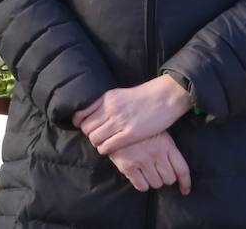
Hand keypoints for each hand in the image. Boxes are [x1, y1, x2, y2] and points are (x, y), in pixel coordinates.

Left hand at [74, 75, 192, 154]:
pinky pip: (109, 145)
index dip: (81, 125)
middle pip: (87, 128)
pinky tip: (109, 149)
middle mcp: (109, 109)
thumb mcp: (118, 95)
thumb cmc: (143, 97)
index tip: (86, 129)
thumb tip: (88, 114)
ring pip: (95, 138)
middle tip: (97, 138)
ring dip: (97, 144)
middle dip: (90, 135)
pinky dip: (105, 149)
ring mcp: (119, 121)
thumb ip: (103, 104)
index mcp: (106, 99)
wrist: (164, 97)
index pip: (82, 116)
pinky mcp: (130, 133)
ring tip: (103, 144)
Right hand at [107, 131, 190, 194]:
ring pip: (156, 184)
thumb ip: (167, 148)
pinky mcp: (127, 165)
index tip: (184, 190)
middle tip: (157, 171)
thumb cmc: (139, 127)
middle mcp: (156, 153)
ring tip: (146, 171)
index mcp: (166, 144)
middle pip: (169, 179)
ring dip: (153, 181)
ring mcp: (142, 160)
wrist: (114, 121)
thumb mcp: (158, 132)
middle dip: (164, 177)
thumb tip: (176, 171)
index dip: (185, 183)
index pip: (182, 169)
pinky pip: (141, 186)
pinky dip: (141, 184)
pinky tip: (137, 175)